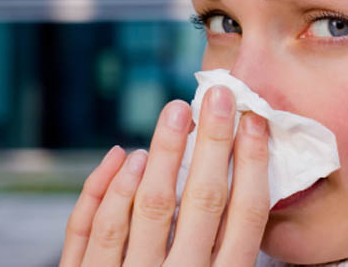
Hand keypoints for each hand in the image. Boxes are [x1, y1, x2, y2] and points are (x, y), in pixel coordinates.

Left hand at [59, 86, 269, 265]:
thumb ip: (229, 253)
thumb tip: (242, 188)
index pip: (243, 218)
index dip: (252, 166)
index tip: (255, 123)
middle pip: (198, 202)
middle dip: (211, 144)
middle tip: (216, 96)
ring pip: (145, 207)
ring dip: (161, 155)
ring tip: (174, 115)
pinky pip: (91, 229)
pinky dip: (105, 188)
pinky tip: (125, 154)